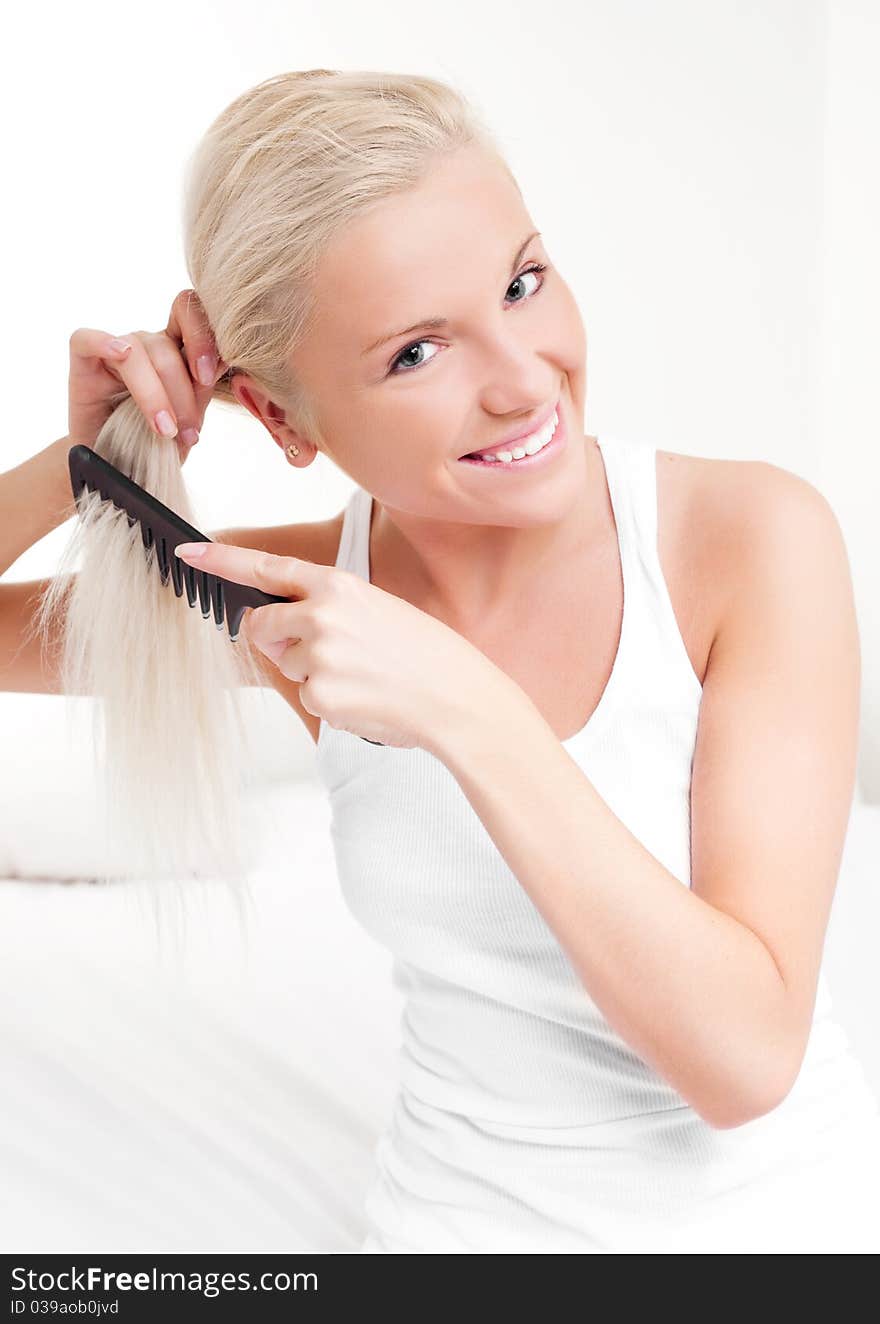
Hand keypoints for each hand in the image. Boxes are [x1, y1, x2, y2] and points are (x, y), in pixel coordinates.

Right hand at [68, 289, 226, 464]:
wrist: (116, 472)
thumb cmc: (155, 446)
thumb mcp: (187, 422)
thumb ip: (203, 390)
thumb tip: (223, 362)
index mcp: (181, 351)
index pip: (195, 318)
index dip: (203, 339)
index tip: (208, 377)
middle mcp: (150, 345)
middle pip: (167, 346)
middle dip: (181, 393)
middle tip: (188, 433)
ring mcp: (117, 348)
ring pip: (138, 351)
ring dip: (154, 394)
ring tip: (164, 431)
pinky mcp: (84, 359)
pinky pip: (88, 338)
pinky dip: (104, 342)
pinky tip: (120, 354)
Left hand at [174, 539, 501, 752]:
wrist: (458, 696)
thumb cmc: (425, 654)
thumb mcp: (378, 608)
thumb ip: (327, 608)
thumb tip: (277, 624)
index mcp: (338, 585)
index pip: (268, 568)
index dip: (222, 561)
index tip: (188, 553)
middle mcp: (322, 614)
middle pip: (262, 624)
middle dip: (277, 639)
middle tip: (325, 652)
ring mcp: (319, 655)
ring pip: (286, 664)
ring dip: (313, 673)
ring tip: (363, 675)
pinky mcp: (321, 694)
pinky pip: (307, 697)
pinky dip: (331, 702)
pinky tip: (366, 698)